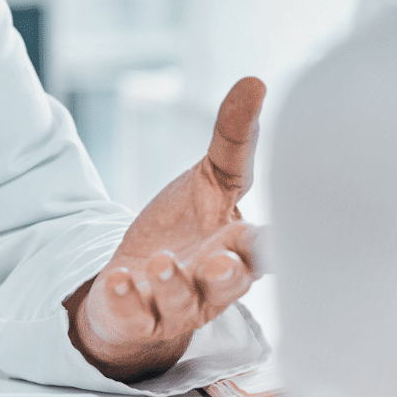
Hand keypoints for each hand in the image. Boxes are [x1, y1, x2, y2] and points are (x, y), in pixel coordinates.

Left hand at [67, 77, 265, 382]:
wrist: (139, 281)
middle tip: (220, 260)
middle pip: (229, 284)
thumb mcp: (209, 179)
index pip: (262, 248)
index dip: (272, 246)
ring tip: (161, 262)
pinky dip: (127, 298)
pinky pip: (133, 314)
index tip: (278, 240)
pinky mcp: (136, 316)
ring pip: (181, 303)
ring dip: (172, 283)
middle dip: (226, 274)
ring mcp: (175, 304)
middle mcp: (213, 283)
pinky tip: (119, 278)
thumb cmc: (186, 229)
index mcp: (238, 246)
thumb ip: (233, 139)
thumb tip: (254, 80)